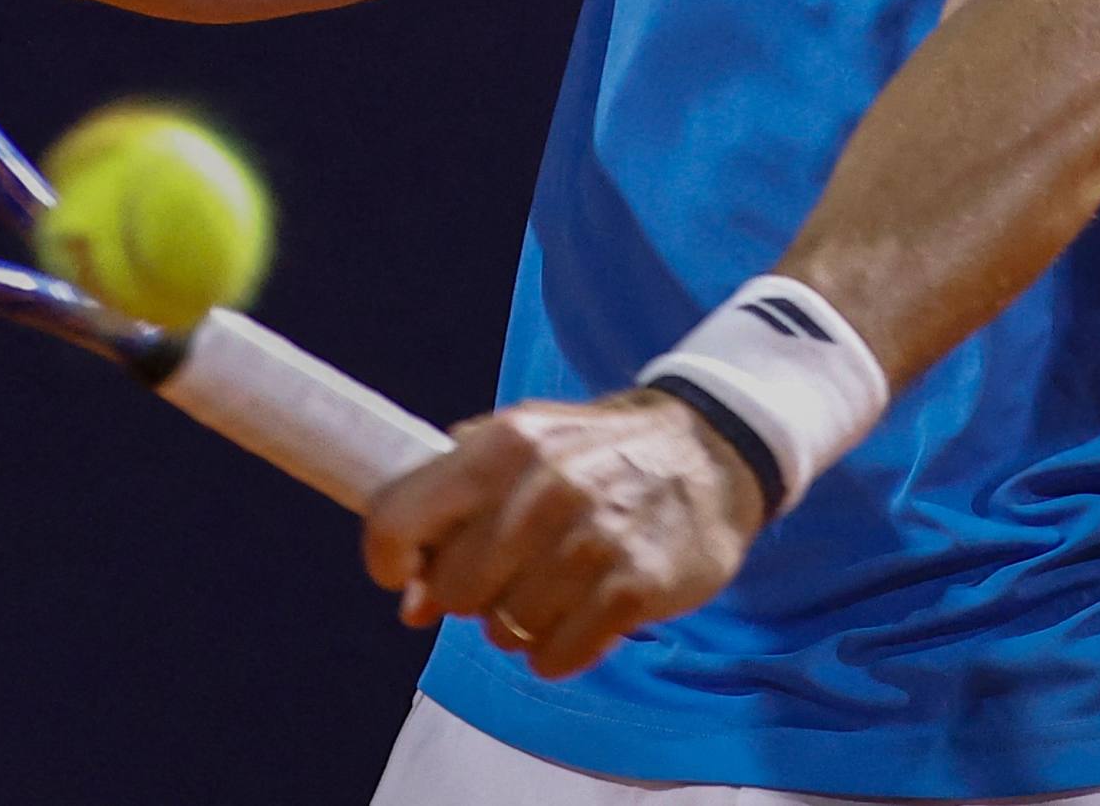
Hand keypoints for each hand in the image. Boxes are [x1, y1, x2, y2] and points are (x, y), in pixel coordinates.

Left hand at [359, 388, 767, 678]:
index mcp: (503, 445)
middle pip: (454, 589)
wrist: (711, 451)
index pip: (398, 519)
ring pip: (505, 630)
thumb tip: (410, 601)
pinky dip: (560, 649)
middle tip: (507, 577)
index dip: (388, 560)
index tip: (406, 575)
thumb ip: (457, 507)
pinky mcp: (634, 587)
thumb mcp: (525, 445)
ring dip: (522, 624)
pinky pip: (557, 655)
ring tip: (555, 589)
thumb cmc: (598, 454)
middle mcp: (543, 488)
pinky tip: (582, 617)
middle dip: (472, 596)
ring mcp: (591, 540)